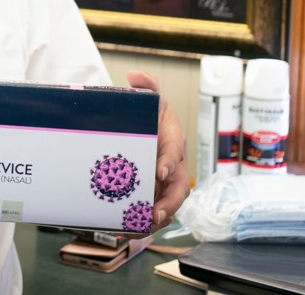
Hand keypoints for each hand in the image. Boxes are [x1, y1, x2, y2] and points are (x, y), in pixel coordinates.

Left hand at [126, 70, 189, 230]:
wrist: (142, 131)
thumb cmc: (151, 117)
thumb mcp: (150, 100)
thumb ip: (147, 86)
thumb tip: (136, 76)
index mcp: (174, 141)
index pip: (175, 152)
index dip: (169, 162)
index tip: (159, 171)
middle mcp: (173, 166)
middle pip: (178, 189)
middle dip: (168, 203)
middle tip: (155, 214)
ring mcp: (164, 184)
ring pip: (167, 205)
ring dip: (155, 218)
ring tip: (139, 226)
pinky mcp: (153, 195)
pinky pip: (152, 212)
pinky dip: (142, 223)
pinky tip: (126, 229)